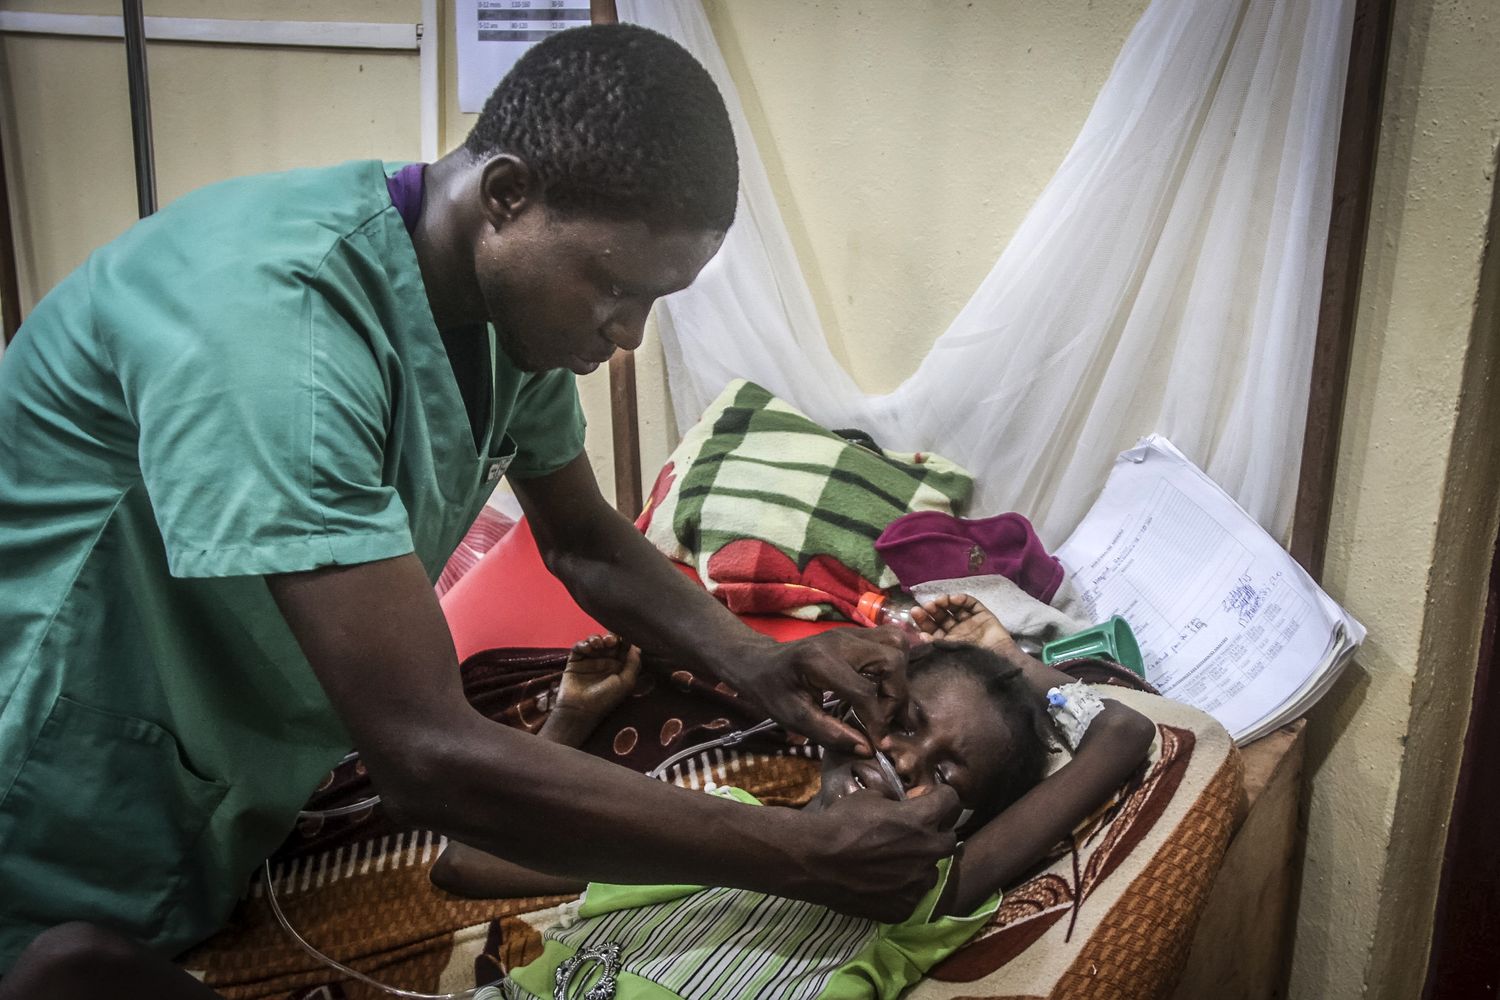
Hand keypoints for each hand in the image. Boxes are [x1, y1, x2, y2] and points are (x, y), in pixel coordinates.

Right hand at [555, 633, 642, 721]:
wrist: (580, 711)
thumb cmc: (606, 699)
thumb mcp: (626, 683)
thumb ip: (634, 664)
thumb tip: (637, 646)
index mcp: (619, 667)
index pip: (623, 648)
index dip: (624, 640)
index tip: (624, 637)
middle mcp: (605, 662)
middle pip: (609, 641)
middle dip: (611, 637)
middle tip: (610, 641)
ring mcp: (590, 660)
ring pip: (594, 641)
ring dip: (596, 638)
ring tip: (597, 644)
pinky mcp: (575, 661)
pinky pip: (579, 647)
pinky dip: (583, 644)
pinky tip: (587, 648)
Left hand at [724, 626, 910, 755]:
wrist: (759, 661)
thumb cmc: (773, 691)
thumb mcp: (793, 718)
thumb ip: (831, 734)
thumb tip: (869, 748)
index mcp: (820, 662)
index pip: (863, 690)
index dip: (877, 721)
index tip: (879, 743)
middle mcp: (840, 641)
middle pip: (890, 660)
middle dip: (895, 695)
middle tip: (885, 720)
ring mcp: (850, 633)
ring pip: (896, 645)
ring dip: (898, 677)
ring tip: (888, 704)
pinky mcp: (855, 634)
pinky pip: (889, 642)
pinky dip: (895, 666)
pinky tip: (883, 688)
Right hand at [786, 785, 962, 921]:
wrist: (814, 860)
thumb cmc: (840, 822)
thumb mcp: (869, 797)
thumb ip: (895, 801)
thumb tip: (904, 804)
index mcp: (922, 820)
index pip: (951, 799)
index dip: (937, 796)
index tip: (924, 799)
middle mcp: (927, 852)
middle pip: (949, 839)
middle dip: (934, 832)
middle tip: (911, 833)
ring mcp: (917, 884)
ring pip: (931, 871)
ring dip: (919, 864)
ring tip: (893, 862)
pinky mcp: (903, 908)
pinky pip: (912, 895)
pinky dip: (902, 888)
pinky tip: (881, 882)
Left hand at [909, 593, 1017, 655]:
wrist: (996, 662)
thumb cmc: (970, 662)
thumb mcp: (947, 654)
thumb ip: (933, 644)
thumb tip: (919, 635)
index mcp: (947, 642)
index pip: (932, 628)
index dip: (923, 620)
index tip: (915, 612)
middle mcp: (958, 631)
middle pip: (941, 616)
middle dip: (933, 609)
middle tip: (927, 605)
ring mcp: (970, 623)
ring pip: (954, 608)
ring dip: (945, 602)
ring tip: (940, 600)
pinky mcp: (983, 616)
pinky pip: (971, 604)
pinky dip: (962, 599)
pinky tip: (954, 599)